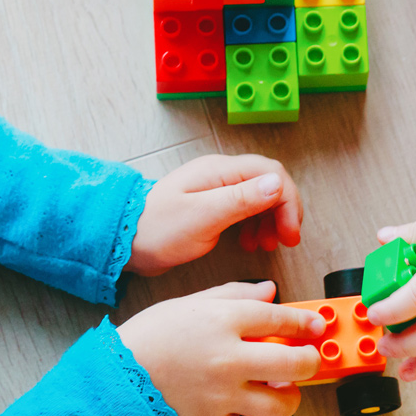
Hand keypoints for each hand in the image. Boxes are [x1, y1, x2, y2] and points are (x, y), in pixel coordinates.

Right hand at [118, 282, 323, 415]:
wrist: (115, 373)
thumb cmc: (151, 335)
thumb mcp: (191, 302)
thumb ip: (234, 294)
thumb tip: (269, 291)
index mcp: (224, 321)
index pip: (281, 318)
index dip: (306, 321)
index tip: (314, 326)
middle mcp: (228, 359)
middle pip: (294, 363)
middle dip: (309, 360)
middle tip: (305, 359)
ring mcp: (222, 395)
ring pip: (281, 405)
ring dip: (290, 398)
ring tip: (280, 389)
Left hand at [127, 153, 302, 274]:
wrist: (125, 241)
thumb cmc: (157, 230)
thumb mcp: (203, 217)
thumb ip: (241, 200)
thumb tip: (277, 184)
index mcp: (220, 171)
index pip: (271, 174)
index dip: (288, 201)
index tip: (290, 231)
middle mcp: (220, 175)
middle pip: (268, 184)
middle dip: (283, 211)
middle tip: (286, 239)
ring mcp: (215, 190)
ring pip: (259, 197)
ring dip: (270, 220)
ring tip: (267, 245)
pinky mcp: (211, 206)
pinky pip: (245, 209)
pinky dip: (255, 225)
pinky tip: (251, 242)